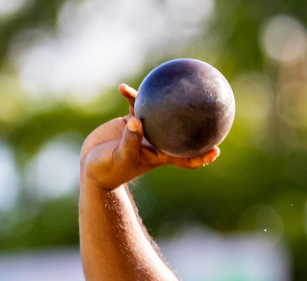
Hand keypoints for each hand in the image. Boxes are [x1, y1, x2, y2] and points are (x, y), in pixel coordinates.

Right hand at [80, 84, 219, 190]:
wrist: (90, 166)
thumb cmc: (107, 170)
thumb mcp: (120, 157)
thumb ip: (130, 141)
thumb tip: (138, 121)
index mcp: (159, 156)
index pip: (185, 158)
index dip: (201, 156)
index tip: (216, 151)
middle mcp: (155, 142)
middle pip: (180, 132)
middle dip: (193, 122)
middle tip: (207, 106)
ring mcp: (143, 131)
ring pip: (159, 113)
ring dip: (163, 100)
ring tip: (166, 83)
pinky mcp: (128, 122)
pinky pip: (134, 105)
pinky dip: (130, 97)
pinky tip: (122, 88)